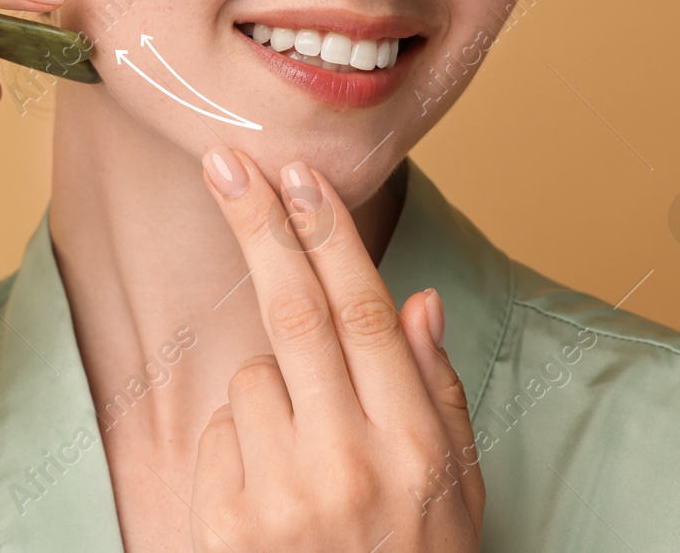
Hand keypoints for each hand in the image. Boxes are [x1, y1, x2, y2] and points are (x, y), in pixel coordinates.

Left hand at [191, 148, 483, 551]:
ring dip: (270, 394)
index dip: (327, 235)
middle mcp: (351, 462)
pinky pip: (222, 434)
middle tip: (225, 163)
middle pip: (294, 312)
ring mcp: (285, 495)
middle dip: (258, 226)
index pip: (363, 313)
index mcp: (416, 446)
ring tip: (306, 460)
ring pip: (253, 379)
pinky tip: (274, 495)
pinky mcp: (229, 525)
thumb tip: (413, 299)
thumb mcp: (457, 490)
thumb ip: (434, 392)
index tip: (298, 175)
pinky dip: (240, 444)